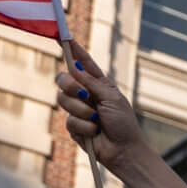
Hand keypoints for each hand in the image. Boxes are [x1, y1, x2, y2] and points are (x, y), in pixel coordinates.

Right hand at [56, 40, 147, 166]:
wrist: (124, 151)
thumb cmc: (124, 123)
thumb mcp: (112, 98)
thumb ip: (93, 83)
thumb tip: (75, 68)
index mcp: (98, 84)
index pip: (82, 63)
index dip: (73, 50)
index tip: (63, 37)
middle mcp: (85, 94)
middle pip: (63, 79)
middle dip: (70, 85)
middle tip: (85, 95)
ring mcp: (77, 110)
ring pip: (62, 100)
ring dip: (81, 110)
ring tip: (96, 120)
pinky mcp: (73, 127)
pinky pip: (68, 120)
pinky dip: (84, 126)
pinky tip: (95, 133)